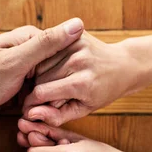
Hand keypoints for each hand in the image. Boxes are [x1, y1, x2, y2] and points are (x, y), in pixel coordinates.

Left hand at [0, 18, 84, 119]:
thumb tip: (78, 24)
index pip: (66, 51)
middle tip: (45, 110)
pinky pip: (37, 93)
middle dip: (55, 91)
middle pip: (58, 70)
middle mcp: (30, 50)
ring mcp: (25, 68)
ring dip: (47, 100)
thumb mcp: (15, 62)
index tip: (58, 95)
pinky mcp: (19, 84)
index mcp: (31, 38)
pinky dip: (37, 105)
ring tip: (36, 115)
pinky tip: (34, 116)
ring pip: (49, 84)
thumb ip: (46, 45)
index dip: (66, 74)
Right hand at [22, 32, 151, 125]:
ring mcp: (76, 46)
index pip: (42, 93)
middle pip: (39, 78)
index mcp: (82, 83)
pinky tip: (52, 69)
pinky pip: (48, 51)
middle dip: (37, 89)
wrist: (123, 66)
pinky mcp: (75, 36)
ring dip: (39, 75)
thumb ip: (57, 115)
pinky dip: (46, 61)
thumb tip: (32, 114)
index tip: (29, 108)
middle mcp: (79, 62)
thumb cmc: (102, 91)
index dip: (31, 102)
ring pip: (41, 63)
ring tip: (49, 82)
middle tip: (42, 96)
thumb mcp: (84, 109)